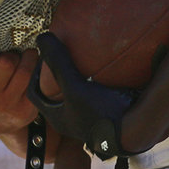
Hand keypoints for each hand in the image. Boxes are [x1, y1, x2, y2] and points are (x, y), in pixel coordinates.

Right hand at [0, 46, 39, 156]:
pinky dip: (39, 72)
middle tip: (18, 51)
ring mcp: (8, 103)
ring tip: (30, 55)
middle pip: (7, 62)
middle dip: (14, 53)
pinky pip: (36, 83)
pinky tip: (36, 70)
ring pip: (25, 72)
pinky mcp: (26, 108)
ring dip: (30, 59)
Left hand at [28, 33, 136, 159]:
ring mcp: (89, 118)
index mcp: (57, 117)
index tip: (41, 58)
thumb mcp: (75, 86)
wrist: (136, 130)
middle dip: (56, 76)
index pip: (34, 95)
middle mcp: (71, 120)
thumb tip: (42, 38)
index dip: (33, 75)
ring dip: (77, 78)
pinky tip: (103, 69)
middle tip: (59, 56)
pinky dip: (94, 82)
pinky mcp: (106, 114)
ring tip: (80, 60)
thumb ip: (58, 63)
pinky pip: (94, 94)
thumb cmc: (100, 113)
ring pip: (76, 94)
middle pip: (55, 94)